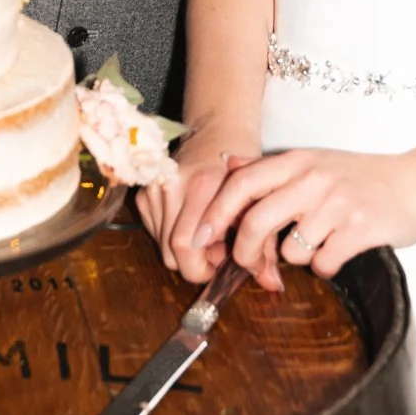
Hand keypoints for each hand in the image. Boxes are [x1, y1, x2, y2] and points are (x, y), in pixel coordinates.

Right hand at [137, 138, 256, 283]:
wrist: (218, 130)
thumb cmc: (241, 166)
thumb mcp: (257, 201)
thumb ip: (262, 242)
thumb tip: (271, 284)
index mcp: (202, 184)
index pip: (186, 246)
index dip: (204, 268)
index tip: (223, 265)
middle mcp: (172, 185)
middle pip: (172, 253)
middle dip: (196, 264)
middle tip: (218, 253)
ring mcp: (154, 189)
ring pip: (163, 247)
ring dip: (185, 252)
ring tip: (208, 234)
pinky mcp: (144, 194)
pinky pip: (156, 234)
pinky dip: (174, 237)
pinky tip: (192, 222)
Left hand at [193, 148, 415, 290]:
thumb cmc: (362, 178)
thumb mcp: (314, 162)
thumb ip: (271, 169)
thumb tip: (227, 163)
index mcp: (298, 161)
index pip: (242, 182)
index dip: (216, 213)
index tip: (200, 238)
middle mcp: (314, 178)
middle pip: (258, 220)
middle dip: (245, 252)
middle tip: (250, 265)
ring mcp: (338, 203)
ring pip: (291, 250)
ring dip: (298, 258)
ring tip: (319, 243)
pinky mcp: (360, 229)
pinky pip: (323, 263)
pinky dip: (326, 266)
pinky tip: (340, 251)